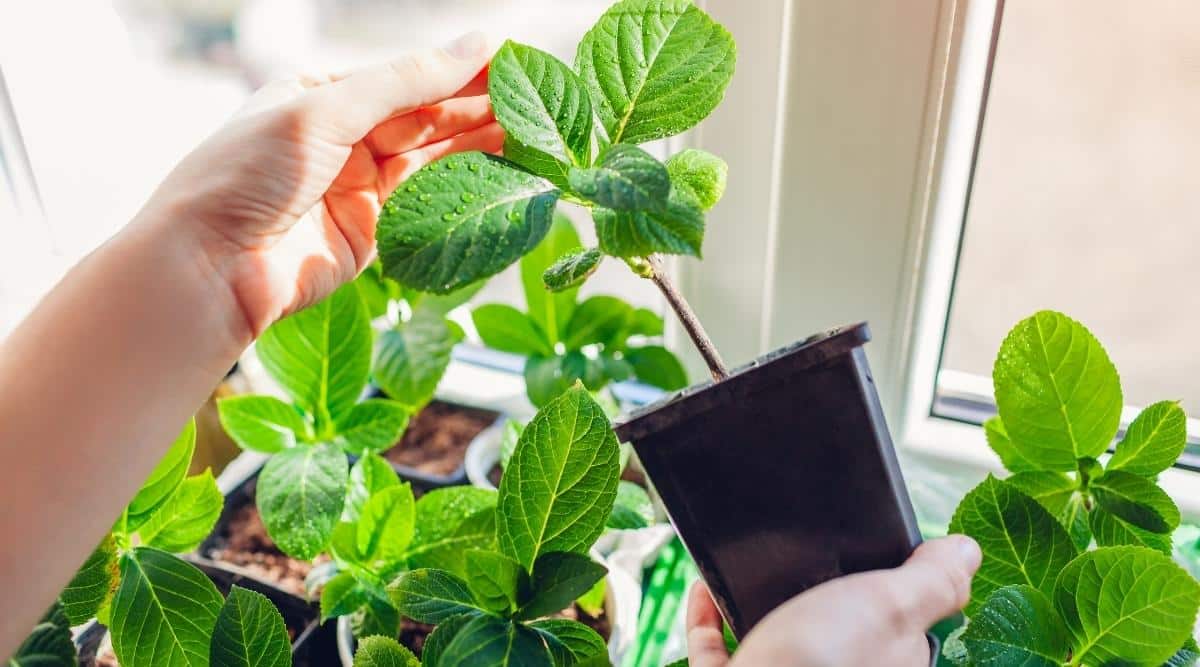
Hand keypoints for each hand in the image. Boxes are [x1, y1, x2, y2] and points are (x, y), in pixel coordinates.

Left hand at [143, 32, 501, 340]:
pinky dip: (464, 190)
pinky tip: (502, 174)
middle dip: (478, 110)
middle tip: (537, 105)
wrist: (207, 269)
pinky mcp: (372, 233)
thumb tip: (478, 44)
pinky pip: (428, 205)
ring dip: (480, 148)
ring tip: (534, 135)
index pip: (405, 77)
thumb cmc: (246, 174)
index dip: (459, 72)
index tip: (514, 67)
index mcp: (320, 95)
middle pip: (424, 118)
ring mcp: (358, 187)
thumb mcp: (325, 110)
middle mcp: (342, 137)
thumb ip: (406, 82)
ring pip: (432, 160)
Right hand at [687, 535, 981, 666]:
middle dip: (820, 594)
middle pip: (839, 635)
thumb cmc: (819, 666)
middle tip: (805, 552)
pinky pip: (721, 652)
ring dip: (759, 600)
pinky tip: (707, 588)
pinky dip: (710, 620)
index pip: (909, 635)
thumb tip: (967, 551)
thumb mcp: (888, 608)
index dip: (897, 592)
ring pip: (778, 641)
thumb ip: (931, 582)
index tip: (874, 556)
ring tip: (752, 564)